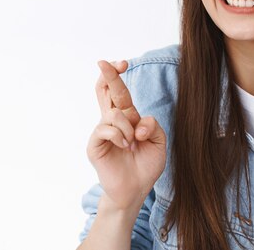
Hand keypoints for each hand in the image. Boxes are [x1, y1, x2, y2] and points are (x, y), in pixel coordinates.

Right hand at [86, 60, 166, 209]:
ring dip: (128, 126)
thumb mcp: (158, 142)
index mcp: (127, 117)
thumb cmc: (146, 165)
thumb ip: (152, 125)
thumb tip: (137, 122)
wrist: (135, 190)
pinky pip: (106, 129)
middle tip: (104, 62)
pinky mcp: (95, 144)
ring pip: (113, 113)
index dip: (117, 75)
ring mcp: (102, 132)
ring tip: (133, 142)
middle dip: (107, 75)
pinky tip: (126, 146)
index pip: (118, 91)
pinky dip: (120, 135)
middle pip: (105, 91)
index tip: (123, 63)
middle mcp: (112, 121)